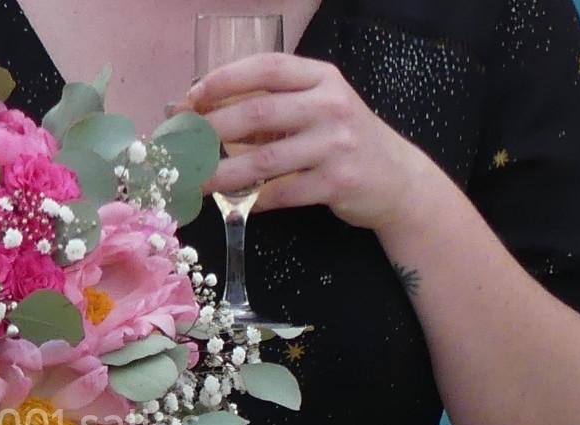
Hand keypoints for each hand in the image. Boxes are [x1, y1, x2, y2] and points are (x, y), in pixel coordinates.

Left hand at [187, 53, 438, 230]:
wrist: (397, 178)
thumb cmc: (342, 139)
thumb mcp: (316, 108)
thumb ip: (271, 104)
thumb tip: (200, 111)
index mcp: (322, 78)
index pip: (267, 67)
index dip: (225, 79)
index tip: (192, 96)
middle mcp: (331, 105)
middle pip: (258, 112)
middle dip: (212, 129)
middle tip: (182, 145)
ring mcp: (336, 144)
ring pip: (263, 159)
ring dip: (221, 172)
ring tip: (194, 181)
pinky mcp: (337, 182)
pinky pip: (281, 192)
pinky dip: (253, 199)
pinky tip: (233, 203)